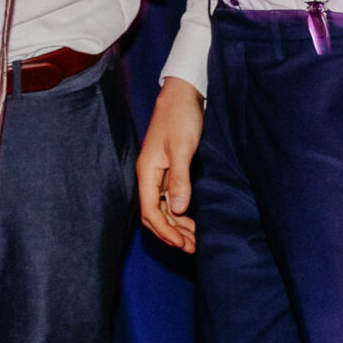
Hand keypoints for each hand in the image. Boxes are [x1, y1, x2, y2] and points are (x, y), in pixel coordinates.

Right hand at [137, 78, 202, 252]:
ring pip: (163, 208)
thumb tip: (178, 209)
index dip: (165, 231)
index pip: (151, 211)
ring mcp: (158, 173)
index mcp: (147, 171)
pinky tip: (192, 220)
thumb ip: (180, 179)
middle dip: (171, 233)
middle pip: (155, 214)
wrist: (182, 94)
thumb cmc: (180, 117)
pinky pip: (169, 199)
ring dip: (176, 226)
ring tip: (195, 240)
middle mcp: (149, 175)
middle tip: (193, 248)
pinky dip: (179, 213)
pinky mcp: (168, 169)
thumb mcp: (182, 148)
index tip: (183, 244)